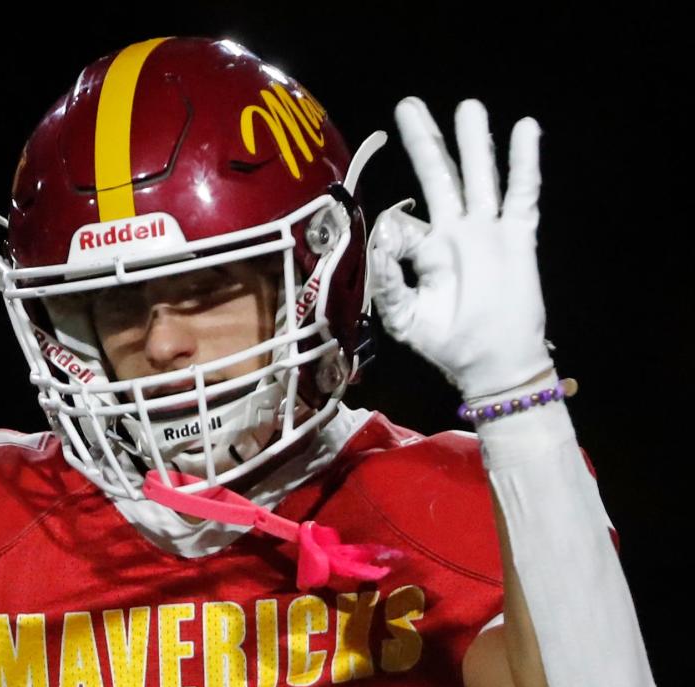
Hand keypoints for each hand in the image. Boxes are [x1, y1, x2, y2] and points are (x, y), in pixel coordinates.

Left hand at [367, 97, 550, 399]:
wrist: (493, 365)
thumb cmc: (448, 345)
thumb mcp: (406, 320)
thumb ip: (389, 284)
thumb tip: (378, 243)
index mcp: (425, 252)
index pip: (402, 224)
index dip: (392, 230)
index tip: (389, 245)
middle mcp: (454, 234)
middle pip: (438, 177)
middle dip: (424, 141)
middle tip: (408, 105)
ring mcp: (487, 232)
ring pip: (479, 177)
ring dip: (474, 142)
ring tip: (469, 106)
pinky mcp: (517, 237)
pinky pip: (522, 194)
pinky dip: (524, 163)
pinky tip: (525, 130)